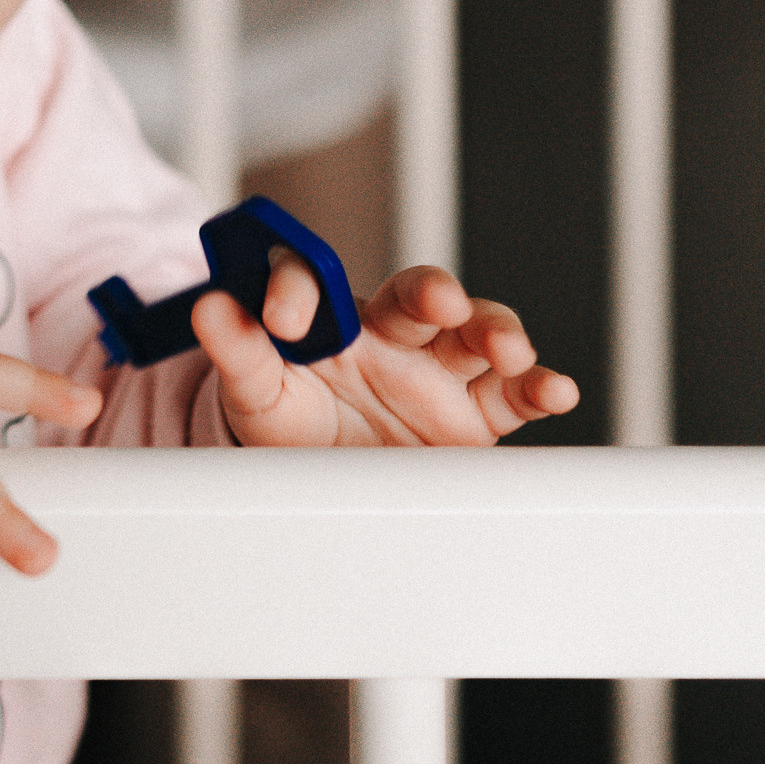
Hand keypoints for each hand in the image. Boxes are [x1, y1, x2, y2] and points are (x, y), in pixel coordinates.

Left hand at [194, 257, 577, 445]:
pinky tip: (554, 389)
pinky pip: (512, 395)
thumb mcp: (254, 388)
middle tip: (439, 302)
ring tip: (506, 347)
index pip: (317, 280)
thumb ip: (237, 347)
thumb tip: (209, 303)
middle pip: (419, 296)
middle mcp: (392, 333)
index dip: (299, 289)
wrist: (322, 483)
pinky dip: (538, 387)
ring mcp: (437, 372)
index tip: (282, 318)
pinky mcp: (473, 416)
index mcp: (332, 317)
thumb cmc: (287, 422)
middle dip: (434, 294)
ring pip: (477, 334)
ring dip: (497, 332)